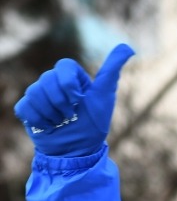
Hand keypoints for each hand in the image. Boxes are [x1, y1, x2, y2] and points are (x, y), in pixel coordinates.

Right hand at [14, 44, 134, 156]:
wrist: (77, 153)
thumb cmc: (93, 126)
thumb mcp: (104, 98)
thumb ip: (111, 72)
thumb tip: (128, 47)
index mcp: (72, 78)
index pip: (63, 66)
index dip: (68, 83)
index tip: (77, 100)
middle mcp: (54, 83)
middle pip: (47, 79)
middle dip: (61, 102)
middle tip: (70, 116)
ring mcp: (39, 95)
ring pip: (34, 93)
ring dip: (51, 113)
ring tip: (60, 123)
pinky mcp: (28, 110)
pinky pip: (25, 107)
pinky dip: (38, 120)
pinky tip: (48, 127)